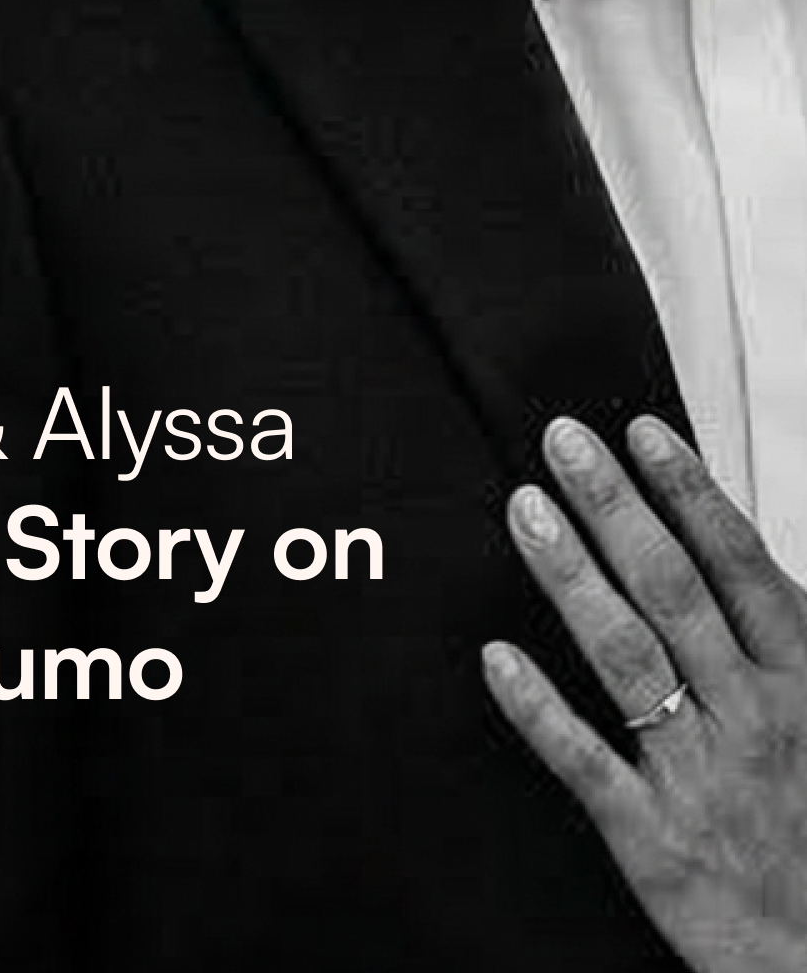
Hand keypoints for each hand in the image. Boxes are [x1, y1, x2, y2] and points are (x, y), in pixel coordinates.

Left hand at [482, 415, 806, 972]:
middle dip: (615, 506)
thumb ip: (786, 634)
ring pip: (625, 655)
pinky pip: (585, 762)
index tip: (642, 432)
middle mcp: (749, 717)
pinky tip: (495, 658)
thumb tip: (749, 558)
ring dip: (570, 575)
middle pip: (672, 588)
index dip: (690, 491)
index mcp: (800, 680)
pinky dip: (537, 708)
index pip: (738, 564)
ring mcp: (697, 775)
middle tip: (562, 442)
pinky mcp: (652, 839)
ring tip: (525, 509)